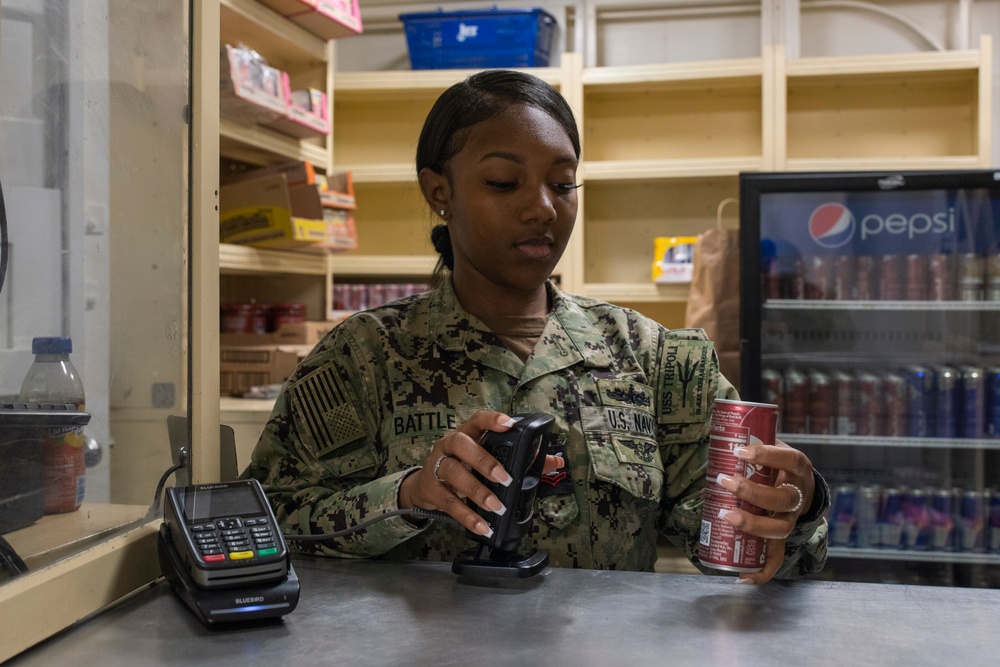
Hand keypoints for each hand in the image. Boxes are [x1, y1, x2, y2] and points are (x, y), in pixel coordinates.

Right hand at [398, 410, 563, 537]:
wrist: (425, 486)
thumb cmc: (463, 467)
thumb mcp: (486, 459)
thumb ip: (522, 460)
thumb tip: (556, 462)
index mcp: (466, 434)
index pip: (477, 420)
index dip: (491, 420)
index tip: (509, 424)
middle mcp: (449, 446)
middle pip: (461, 444)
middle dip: (483, 460)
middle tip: (504, 478)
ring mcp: (437, 466)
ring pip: (454, 473)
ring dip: (477, 491)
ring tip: (495, 506)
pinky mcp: (432, 490)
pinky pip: (449, 503)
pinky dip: (467, 516)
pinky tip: (482, 526)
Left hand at [715, 439, 814, 584]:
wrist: (800, 487)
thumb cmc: (777, 464)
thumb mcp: (773, 447)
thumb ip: (752, 440)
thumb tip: (718, 426)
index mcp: (798, 469)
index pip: (788, 461)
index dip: (766, 456)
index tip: (739, 451)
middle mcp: (798, 496)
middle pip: (780, 499)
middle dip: (751, 492)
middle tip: (724, 481)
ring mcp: (791, 519)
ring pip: (778, 529)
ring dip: (752, 525)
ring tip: (725, 515)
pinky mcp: (782, 538)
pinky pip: (776, 559)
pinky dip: (761, 572)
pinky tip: (741, 577)